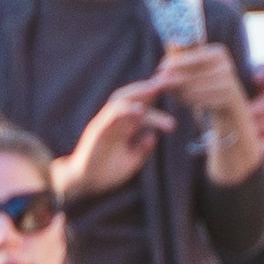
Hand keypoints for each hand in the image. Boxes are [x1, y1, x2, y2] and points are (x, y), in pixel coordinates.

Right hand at [55, 79, 172, 199]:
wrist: (83, 184)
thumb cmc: (108, 172)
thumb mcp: (132, 160)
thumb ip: (143, 148)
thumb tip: (153, 137)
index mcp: (126, 124)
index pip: (144, 103)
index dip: (160, 94)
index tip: (180, 87)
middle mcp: (116, 120)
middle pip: (134, 95)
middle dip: (152, 86)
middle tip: (173, 79)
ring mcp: (105, 123)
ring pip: (122, 100)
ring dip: (139, 93)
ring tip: (156, 88)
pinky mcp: (96, 131)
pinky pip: (109, 117)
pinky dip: (123, 111)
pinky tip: (138, 110)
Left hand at [152, 42, 249, 122]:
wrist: (230, 98)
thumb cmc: (206, 78)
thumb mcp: (197, 66)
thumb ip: (182, 63)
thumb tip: (162, 68)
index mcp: (218, 52)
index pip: (191, 57)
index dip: (173, 64)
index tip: (158, 69)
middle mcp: (225, 65)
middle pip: (190, 75)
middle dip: (172, 81)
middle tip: (160, 84)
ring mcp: (227, 82)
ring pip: (192, 90)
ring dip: (179, 93)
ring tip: (174, 92)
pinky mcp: (225, 98)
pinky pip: (198, 100)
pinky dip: (188, 101)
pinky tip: (184, 99)